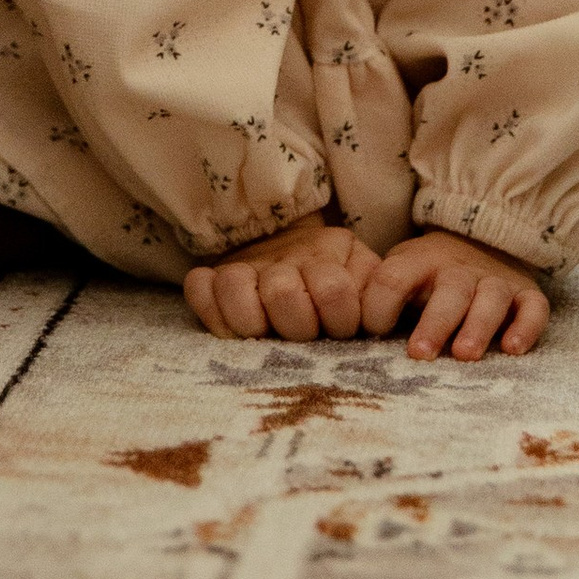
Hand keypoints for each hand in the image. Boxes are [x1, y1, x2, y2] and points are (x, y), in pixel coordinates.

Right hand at [185, 214, 387, 340]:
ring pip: (234, 287)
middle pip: (282, 293)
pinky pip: (199, 287)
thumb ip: (379, 293)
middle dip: (295, 327)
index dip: (338, 319)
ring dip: (252, 322)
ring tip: (265, 334)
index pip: (333, 289)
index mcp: (327, 255)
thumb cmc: (338, 276)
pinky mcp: (214, 275)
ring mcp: (246, 265)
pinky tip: (232, 329)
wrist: (295, 241)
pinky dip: (211, 310)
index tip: (339, 331)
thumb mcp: (366, 276)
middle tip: (301, 337)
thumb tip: (380, 319)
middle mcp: (283, 258)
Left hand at [364, 229, 551, 359]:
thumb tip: (344, 331)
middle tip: (420, 355)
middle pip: (449, 290)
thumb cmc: (427, 274)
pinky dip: (526, 327)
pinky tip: (513, 349)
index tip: (372, 330)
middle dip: (435, 323)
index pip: (394, 276)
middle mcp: (459, 269)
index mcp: (419, 261)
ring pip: (491, 298)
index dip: (380, 302)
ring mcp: (496, 280)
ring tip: (465, 355)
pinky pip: (533, 308)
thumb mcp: (398, 273)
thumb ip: (377, 297)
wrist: (481, 241)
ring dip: (478, 326)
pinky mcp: (527, 294)